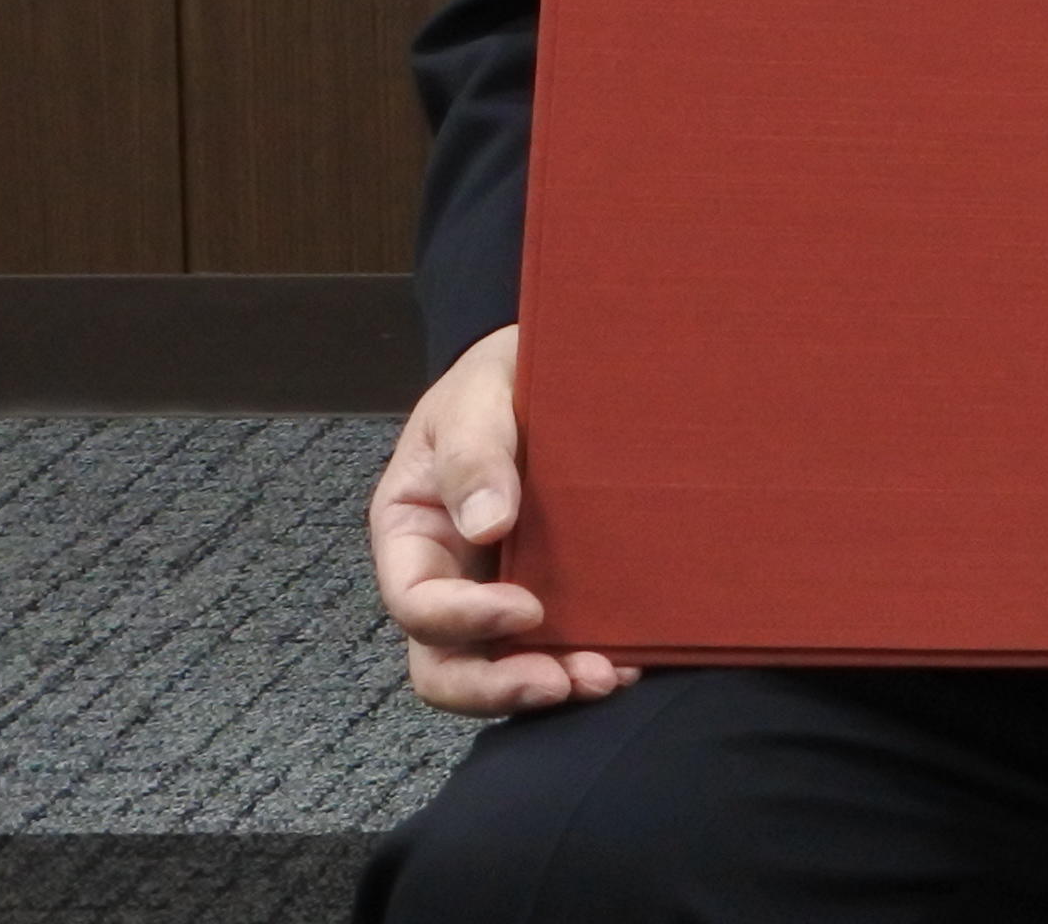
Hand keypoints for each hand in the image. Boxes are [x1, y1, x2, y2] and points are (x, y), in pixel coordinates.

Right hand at [368, 326, 632, 715]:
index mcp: (413, 531)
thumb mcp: (478, 396)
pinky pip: (560, 644)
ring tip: (610, 677)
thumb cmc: (502, 375)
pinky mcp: (555, 590)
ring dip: (552, 683)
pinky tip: (634, 658)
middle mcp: (450, 575)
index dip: (463, 620)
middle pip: (448, 664)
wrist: (566, 361)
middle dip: (500, 686)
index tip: (527, 609)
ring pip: (504, 667)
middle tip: (565, 682)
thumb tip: (487, 526)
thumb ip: (474, 455)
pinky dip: (589, 658)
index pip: (416, 603)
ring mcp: (499, 590)